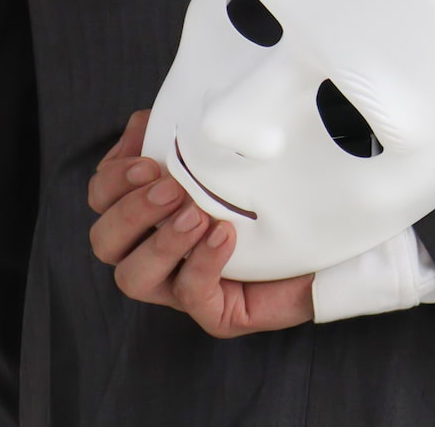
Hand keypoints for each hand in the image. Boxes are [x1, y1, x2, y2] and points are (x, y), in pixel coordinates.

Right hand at [88, 110, 313, 336]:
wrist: (332, 237)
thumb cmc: (276, 193)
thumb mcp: (229, 156)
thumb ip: (184, 137)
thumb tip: (148, 121)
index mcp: (150, 214)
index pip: (102, 200)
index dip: (112, 182)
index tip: (148, 162)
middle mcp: (156, 253)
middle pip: (105, 242)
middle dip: (131, 212)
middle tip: (172, 189)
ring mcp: (181, 286)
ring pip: (133, 278)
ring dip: (160, 242)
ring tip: (197, 214)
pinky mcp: (216, 312)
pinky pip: (192, 295)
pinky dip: (202, 263)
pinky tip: (224, 236)